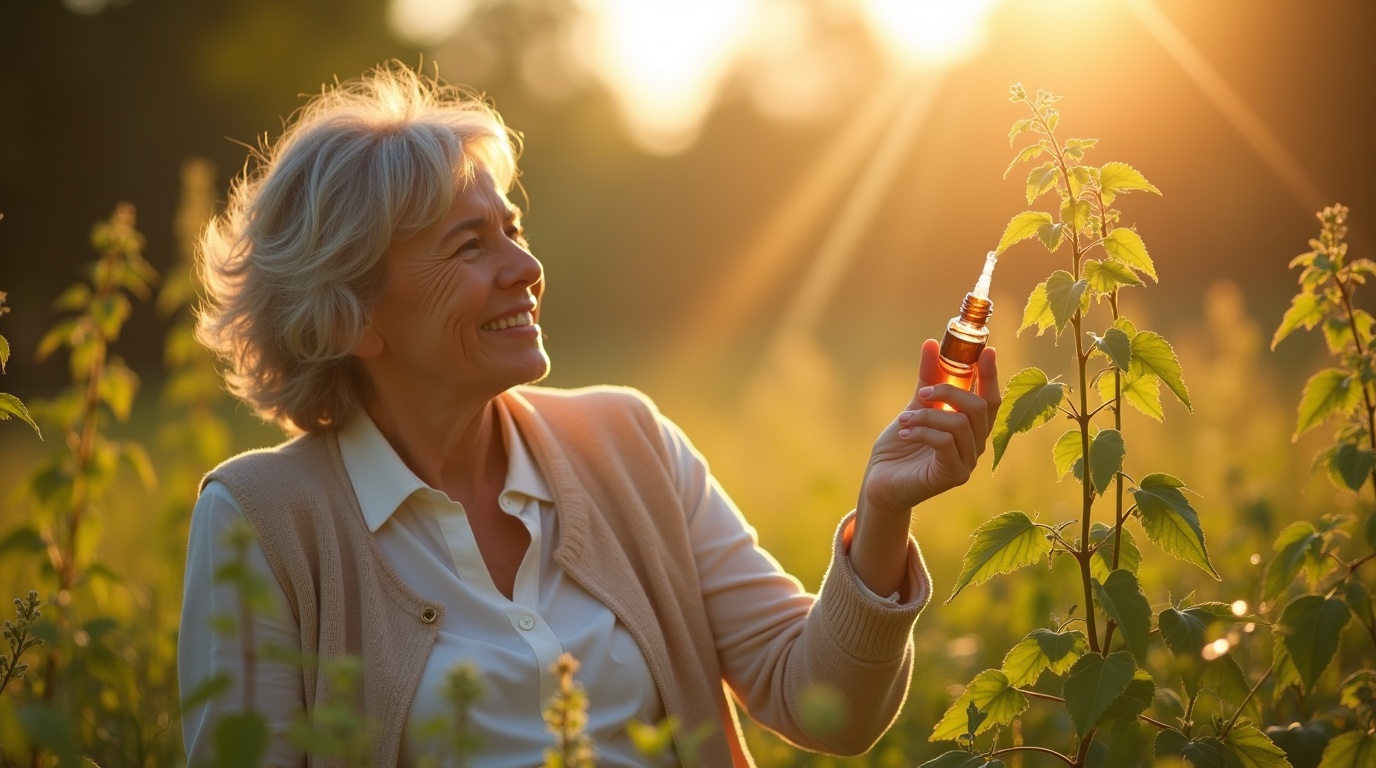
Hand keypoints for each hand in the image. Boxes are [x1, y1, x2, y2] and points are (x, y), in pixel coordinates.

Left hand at [860, 339, 1000, 516]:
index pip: (991, 399)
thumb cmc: (901, 446)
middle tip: (923, 392)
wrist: (880, 481)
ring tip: (905, 419)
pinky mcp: (953, 475)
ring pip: (960, 424)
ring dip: (927, 415)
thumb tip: (932, 343)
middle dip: (950, 392)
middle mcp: (976, 444)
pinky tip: (905, 434)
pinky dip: (923, 432)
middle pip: (980, 407)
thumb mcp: (915, 406)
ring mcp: (967, 462)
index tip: (986, 350)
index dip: (990, 375)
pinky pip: (945, 443)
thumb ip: (928, 378)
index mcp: (971, 428)